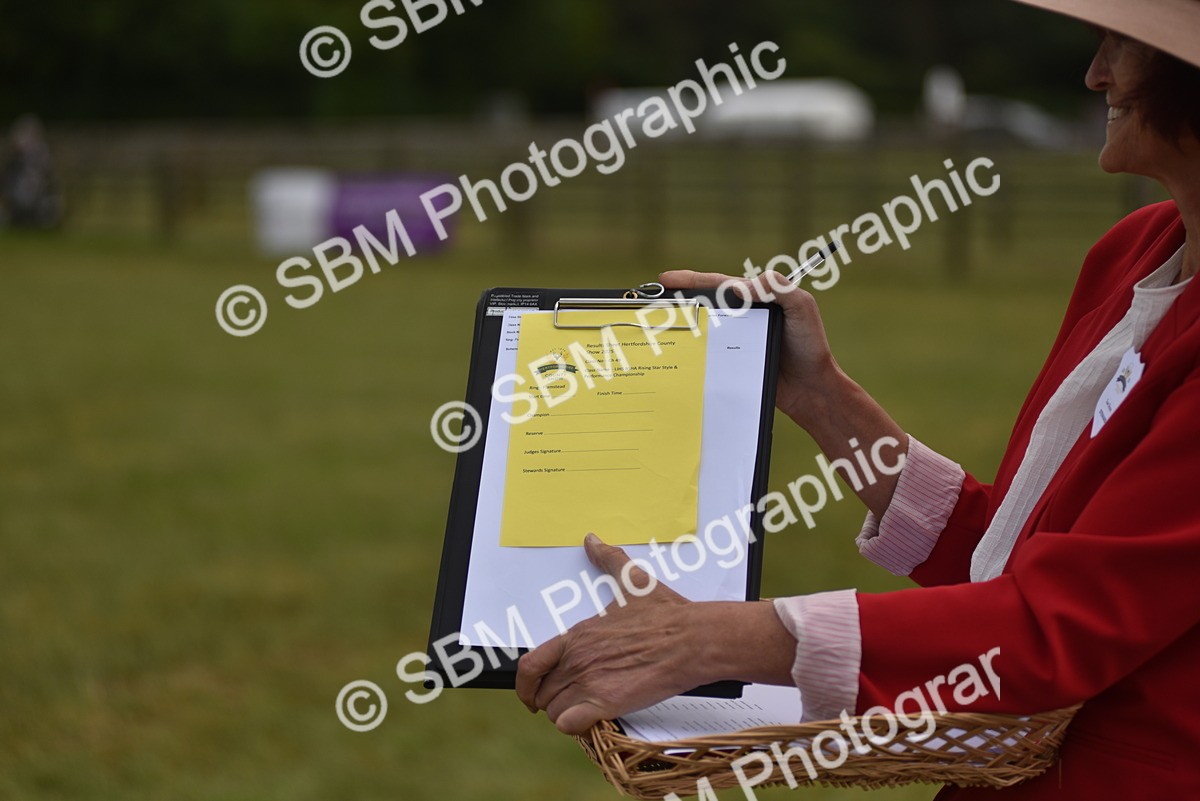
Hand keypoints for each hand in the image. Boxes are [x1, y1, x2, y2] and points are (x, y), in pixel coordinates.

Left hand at [515, 534, 708, 734]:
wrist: (691, 639)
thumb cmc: (665, 615)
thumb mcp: (631, 581)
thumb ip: (608, 560)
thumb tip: (593, 541)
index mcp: (577, 636)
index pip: (530, 664)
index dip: (525, 683)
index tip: (531, 692)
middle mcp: (577, 659)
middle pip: (542, 693)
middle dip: (552, 700)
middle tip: (570, 701)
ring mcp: (589, 682)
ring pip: (555, 712)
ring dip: (566, 715)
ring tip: (586, 710)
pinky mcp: (606, 703)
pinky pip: (571, 724)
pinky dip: (577, 726)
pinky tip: (593, 720)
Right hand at [658, 269, 839, 426]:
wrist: (811, 388)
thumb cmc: (809, 345)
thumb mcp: (801, 308)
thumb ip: (778, 289)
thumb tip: (742, 286)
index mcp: (758, 299)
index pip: (719, 284)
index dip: (692, 280)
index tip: (666, 278)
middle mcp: (744, 316)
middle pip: (704, 303)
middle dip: (676, 299)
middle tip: (650, 300)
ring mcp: (736, 339)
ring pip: (702, 327)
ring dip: (679, 324)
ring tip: (654, 323)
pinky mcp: (733, 361)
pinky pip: (708, 352)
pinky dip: (690, 350)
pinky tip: (674, 352)